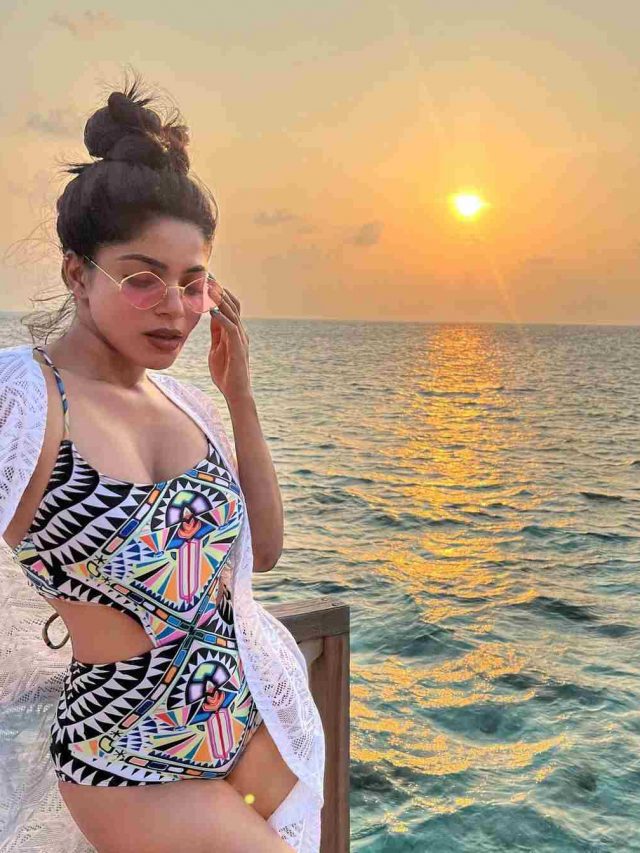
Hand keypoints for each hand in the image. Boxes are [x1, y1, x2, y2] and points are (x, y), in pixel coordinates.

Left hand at [208, 286, 251, 402]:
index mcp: (234, 332)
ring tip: (209, 287)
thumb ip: (216, 334)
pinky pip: (231, 328)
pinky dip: (222, 317)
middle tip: (207, 275)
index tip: (206, 279)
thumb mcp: (216, 349)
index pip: (228, 306)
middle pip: (232, 304)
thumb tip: (211, 318)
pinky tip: (212, 309)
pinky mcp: (238, 348)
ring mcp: (241, 339)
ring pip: (232, 313)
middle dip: (220, 290)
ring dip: (221, 299)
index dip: (218, 292)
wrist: (236, 394)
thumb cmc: (226, 374)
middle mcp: (240, 332)